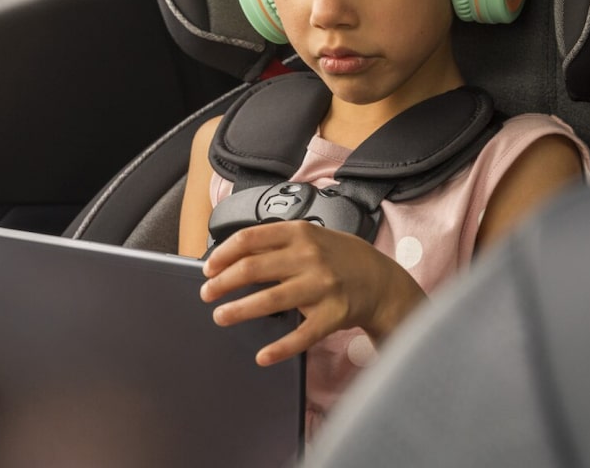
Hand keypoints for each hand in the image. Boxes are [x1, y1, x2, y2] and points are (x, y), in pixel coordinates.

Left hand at [201, 221, 424, 365]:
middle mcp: (309, 257)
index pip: (250, 239)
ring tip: (221, 316)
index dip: (223, 254)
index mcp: (300, 233)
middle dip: (222, 283)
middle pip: (252, 269)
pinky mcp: (332, 315)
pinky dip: (280, 348)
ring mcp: (321, 287)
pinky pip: (301, 335)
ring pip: (269, 301)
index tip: (208, 267)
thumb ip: (278, 243)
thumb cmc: (341, 258)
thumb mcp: (312, 237)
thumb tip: (234, 255)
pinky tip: (263, 356)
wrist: (383, 281)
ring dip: (239, 310)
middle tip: (207, 293)